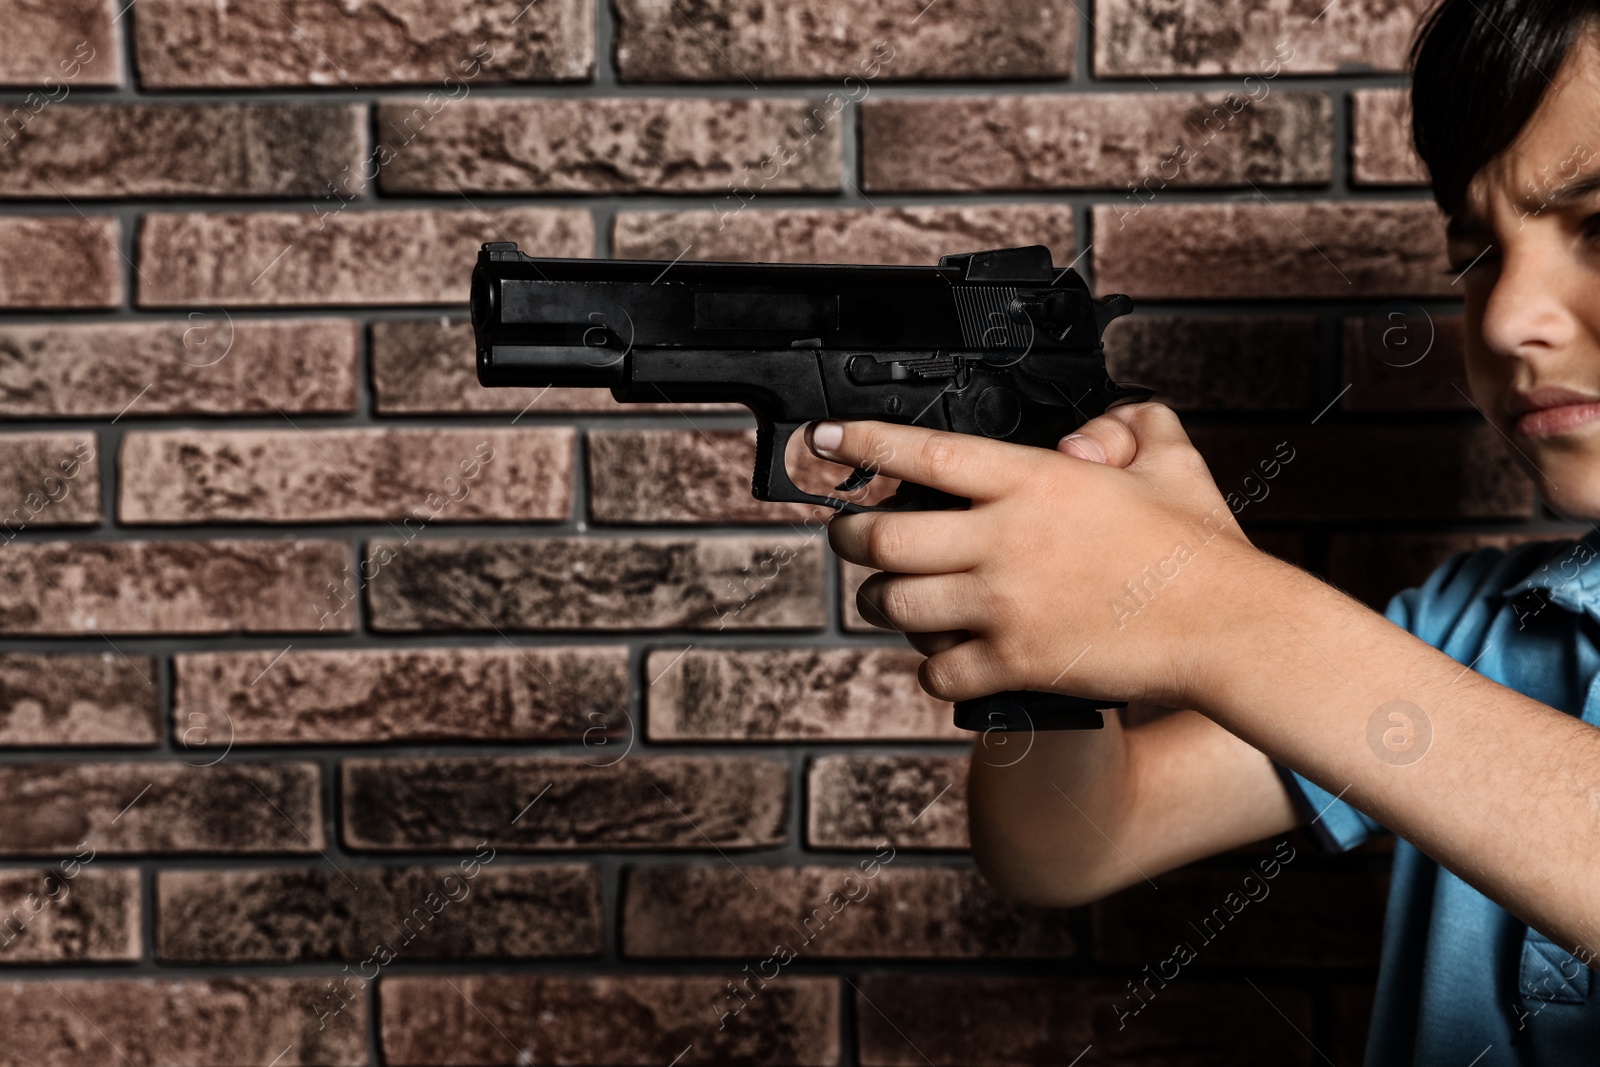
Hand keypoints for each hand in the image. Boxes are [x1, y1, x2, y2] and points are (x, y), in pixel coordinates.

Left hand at [804, 402, 1275, 709]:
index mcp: (1034, 482)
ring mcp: (1004, 606)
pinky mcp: (1014, 663)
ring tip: (886, 596)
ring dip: (879, 602)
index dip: (862, 443)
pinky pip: (936, 670)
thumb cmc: (1202, 548)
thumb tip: (1083, 436)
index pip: (923, 454)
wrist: (1229, 628)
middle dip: (850, 536)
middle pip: (882, 538)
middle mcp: (1005, 541)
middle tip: (848, 533)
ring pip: (895, 605)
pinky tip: (942, 657)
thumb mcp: (1170, 459)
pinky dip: (930, 666)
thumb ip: (1127, 425)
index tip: (828, 439)